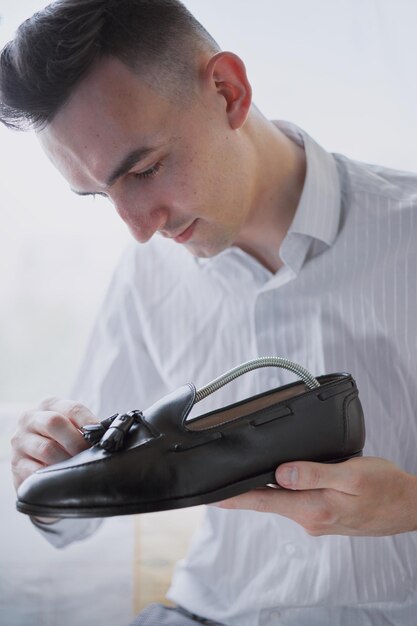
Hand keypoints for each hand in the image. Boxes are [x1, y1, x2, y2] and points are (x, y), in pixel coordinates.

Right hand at [11, 396, 97, 491]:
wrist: (34, 458)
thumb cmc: (60, 439)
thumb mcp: (70, 426)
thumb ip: (85, 426)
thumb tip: (109, 434)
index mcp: (49, 404)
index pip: (73, 409)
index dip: (90, 423)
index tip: (102, 437)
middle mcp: (30, 418)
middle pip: (55, 423)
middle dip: (77, 442)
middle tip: (89, 455)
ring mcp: (20, 441)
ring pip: (47, 449)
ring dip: (67, 461)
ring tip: (79, 468)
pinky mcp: (16, 464)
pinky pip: (36, 471)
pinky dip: (52, 476)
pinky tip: (61, 478)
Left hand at [214, 457, 416, 535]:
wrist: (408, 507)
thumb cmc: (384, 487)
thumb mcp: (351, 474)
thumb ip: (314, 474)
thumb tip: (281, 473)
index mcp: (313, 508)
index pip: (264, 500)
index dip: (235, 497)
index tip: (211, 496)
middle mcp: (311, 519)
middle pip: (269, 501)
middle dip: (245, 492)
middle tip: (219, 483)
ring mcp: (317, 520)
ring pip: (283, 501)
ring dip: (265, 490)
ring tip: (245, 478)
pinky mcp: (325, 517)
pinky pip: (297, 502)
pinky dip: (284, 492)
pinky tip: (282, 481)